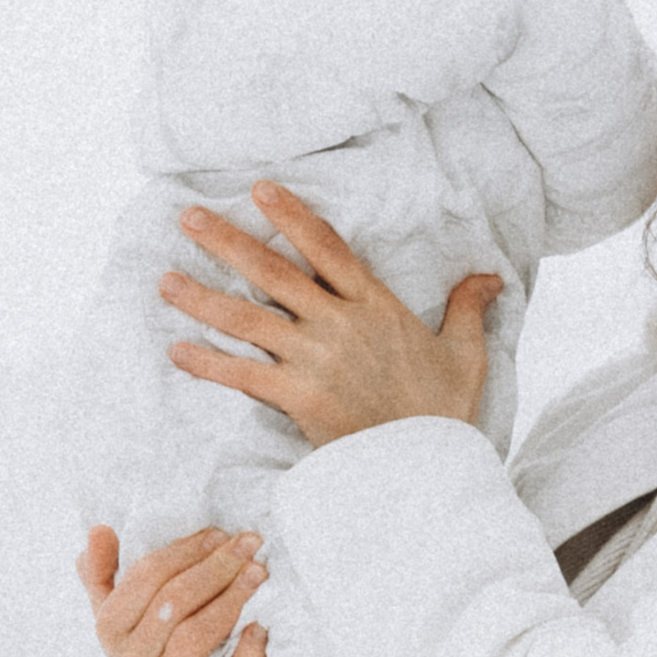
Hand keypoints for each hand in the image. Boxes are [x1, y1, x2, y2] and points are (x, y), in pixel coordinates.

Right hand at [77, 524, 270, 656]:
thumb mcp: (123, 623)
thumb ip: (105, 576)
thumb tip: (99, 530)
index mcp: (111, 633)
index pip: (143, 578)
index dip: (185, 550)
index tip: (221, 534)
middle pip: (170, 604)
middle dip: (214, 567)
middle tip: (250, 544)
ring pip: (191, 640)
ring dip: (228, 601)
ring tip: (258, 575)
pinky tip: (260, 630)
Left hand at [160, 183, 501, 449]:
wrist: (429, 465)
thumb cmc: (444, 411)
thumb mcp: (465, 353)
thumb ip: (469, 307)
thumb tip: (491, 275)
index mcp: (374, 305)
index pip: (327, 247)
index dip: (292, 216)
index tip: (260, 190)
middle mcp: (339, 323)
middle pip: (273, 272)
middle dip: (227, 242)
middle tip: (188, 217)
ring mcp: (315, 359)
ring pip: (248, 318)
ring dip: (202, 298)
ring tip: (165, 280)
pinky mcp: (299, 397)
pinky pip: (244, 374)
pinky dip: (209, 363)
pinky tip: (177, 350)